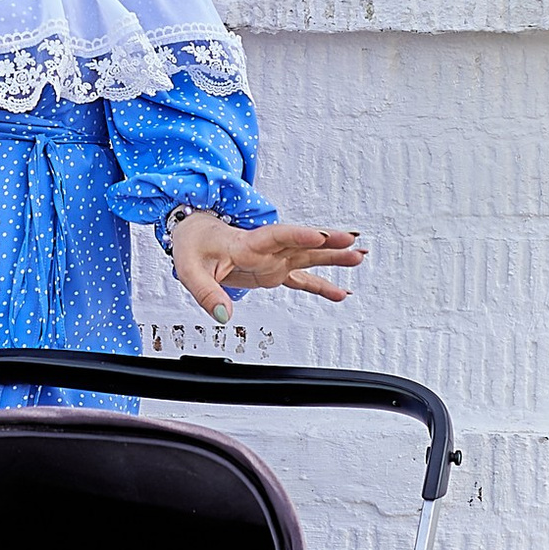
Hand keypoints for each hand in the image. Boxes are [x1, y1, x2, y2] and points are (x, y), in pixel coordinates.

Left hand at [167, 213, 363, 315]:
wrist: (193, 233)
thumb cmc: (193, 245)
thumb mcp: (189, 269)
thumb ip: (207, 293)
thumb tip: (222, 316)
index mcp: (246, 242)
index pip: (276, 236)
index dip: (298, 235)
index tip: (320, 235)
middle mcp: (265, 249)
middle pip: (301, 244)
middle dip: (327, 243)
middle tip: (353, 242)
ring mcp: (272, 259)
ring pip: (307, 257)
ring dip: (333, 258)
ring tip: (359, 257)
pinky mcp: (273, 271)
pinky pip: (301, 278)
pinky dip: (321, 285)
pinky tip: (341, 292)